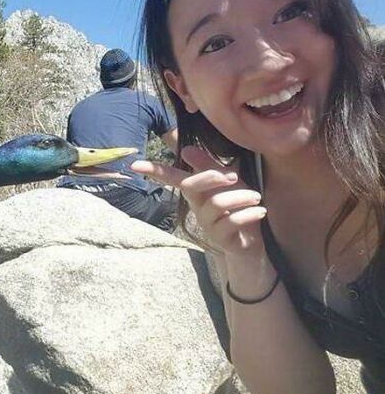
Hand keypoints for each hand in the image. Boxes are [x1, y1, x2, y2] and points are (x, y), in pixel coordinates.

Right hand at [132, 146, 266, 256]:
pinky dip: (249, 213)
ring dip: (241, 197)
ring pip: (216, 203)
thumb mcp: (227, 183)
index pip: (171, 178)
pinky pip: (232, 221)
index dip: (154, 170)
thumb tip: (186, 149)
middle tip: (233, 175)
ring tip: (256, 197)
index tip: (134, 165)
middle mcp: (196, 207)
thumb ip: (209, 166)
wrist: (250, 244)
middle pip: (190, 185)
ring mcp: (206, 224)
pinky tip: (259, 211)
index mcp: (196, 192)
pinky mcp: (220, 238)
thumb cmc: (238, 208)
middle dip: (210, 176)